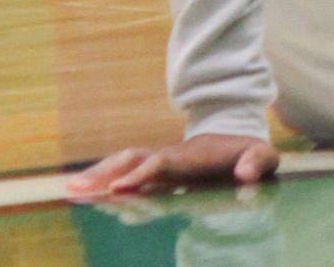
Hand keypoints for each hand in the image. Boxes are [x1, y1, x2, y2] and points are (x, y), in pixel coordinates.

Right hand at [65, 133, 280, 196]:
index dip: (142, 174)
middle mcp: (170, 158)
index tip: (120, 188)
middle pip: (133, 160)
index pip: (161, 164)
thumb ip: (257, 162)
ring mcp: (161, 164)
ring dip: (99, 175)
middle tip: (76, 186)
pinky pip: (126, 174)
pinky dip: (105, 181)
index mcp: (192, 156)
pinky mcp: (157, 173)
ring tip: (70, 188)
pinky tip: (85, 192)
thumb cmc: (249, 153)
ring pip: (125, 164)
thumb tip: (245, 174)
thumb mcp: (262, 156)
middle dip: (106, 172)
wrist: (239, 139)